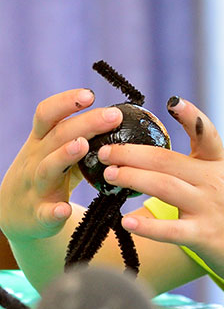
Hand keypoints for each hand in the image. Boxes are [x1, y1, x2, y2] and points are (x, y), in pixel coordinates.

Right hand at [0, 88, 122, 242]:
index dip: (66, 102)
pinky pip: (45, 212)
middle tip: (113, 115)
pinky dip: (54, 211)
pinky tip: (64, 209)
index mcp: (42, 142)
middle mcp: (36, 160)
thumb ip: (82, 134)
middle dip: (85, 123)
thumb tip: (123, 117)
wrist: (15, 214)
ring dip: (64, 155)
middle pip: (57, 137)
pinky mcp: (39, 214)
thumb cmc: (48, 174)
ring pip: (46, 169)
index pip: (48, 115)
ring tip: (82, 145)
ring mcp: (36, 186)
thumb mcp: (57, 150)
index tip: (90, 94)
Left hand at [95, 98, 223, 289]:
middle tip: (104, 151)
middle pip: (167, 161)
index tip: (173, 101)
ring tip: (110, 175)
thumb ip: (200, 169)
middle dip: (132, 153)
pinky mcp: (205, 236)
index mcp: (220, 166)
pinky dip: (147, 226)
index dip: (191, 116)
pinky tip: (126, 221)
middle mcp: (214, 183)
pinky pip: (171, 230)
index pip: (206, 134)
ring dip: (134, 178)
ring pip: (165, 186)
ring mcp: (210, 208)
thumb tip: (157, 160)